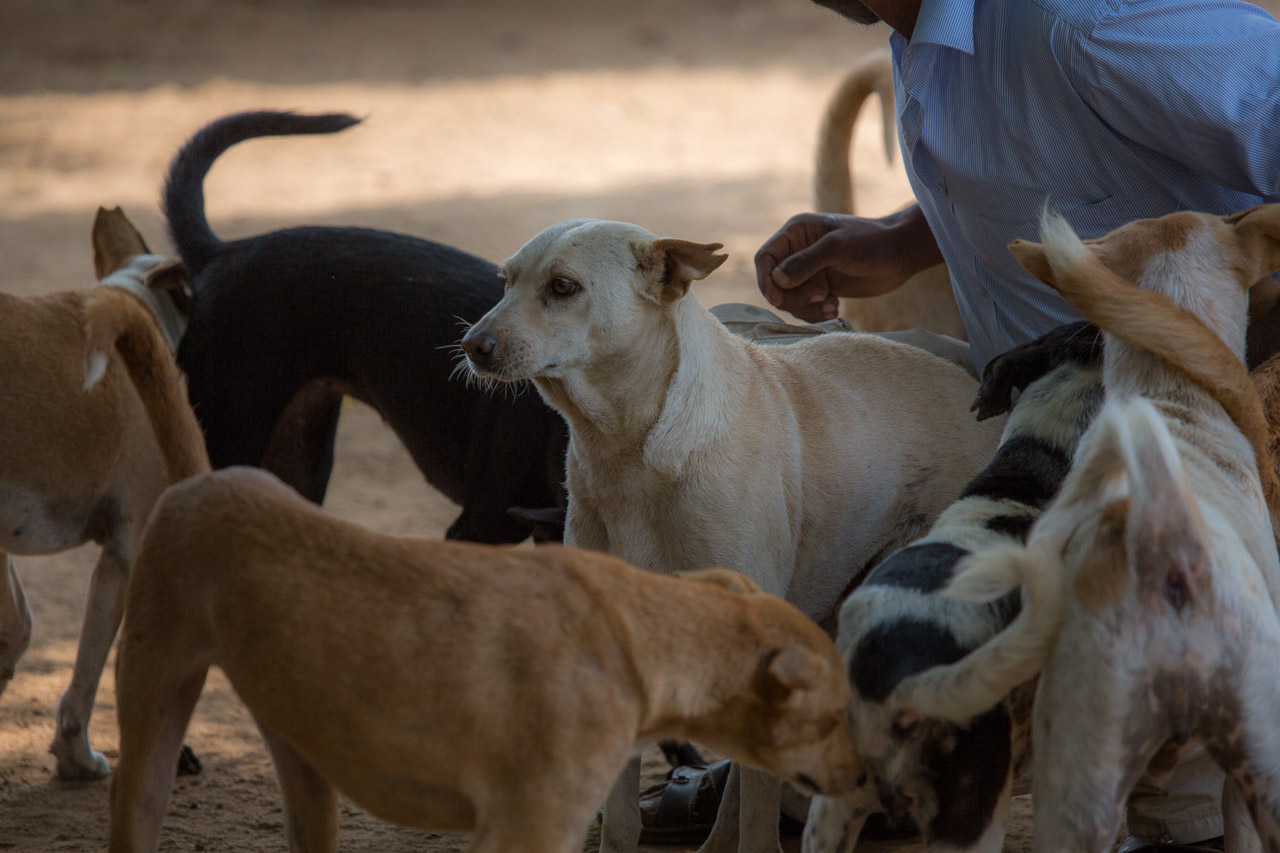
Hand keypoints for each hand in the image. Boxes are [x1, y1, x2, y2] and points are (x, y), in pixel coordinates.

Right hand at [754, 206, 940, 322]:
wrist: (901, 254)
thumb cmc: (871, 242)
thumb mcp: (836, 248)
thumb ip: (805, 263)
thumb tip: (776, 280)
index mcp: (797, 233)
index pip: (766, 258)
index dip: (766, 280)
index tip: (777, 297)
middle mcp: (799, 252)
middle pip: (774, 283)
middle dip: (793, 297)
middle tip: (820, 297)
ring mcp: (810, 271)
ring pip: (789, 299)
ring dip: (805, 308)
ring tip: (830, 306)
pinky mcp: (821, 288)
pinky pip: (805, 307)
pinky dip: (815, 313)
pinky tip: (835, 308)